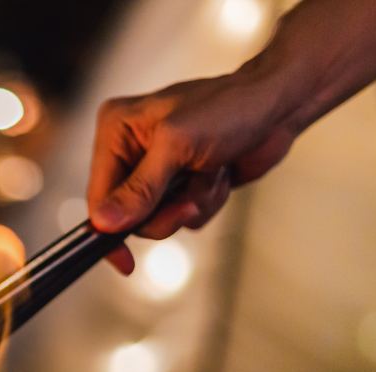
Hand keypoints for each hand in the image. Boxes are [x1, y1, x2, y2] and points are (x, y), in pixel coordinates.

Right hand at [88, 73, 296, 273]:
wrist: (278, 106)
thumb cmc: (230, 107)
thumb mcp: (177, 146)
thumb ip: (139, 188)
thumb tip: (104, 222)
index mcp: (116, 130)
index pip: (97, 195)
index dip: (108, 230)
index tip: (123, 260)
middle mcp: (130, 150)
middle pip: (127, 215)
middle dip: (164, 213)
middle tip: (190, 201)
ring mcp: (156, 169)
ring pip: (158, 219)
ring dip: (191, 204)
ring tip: (212, 173)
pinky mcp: (181, 184)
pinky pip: (183, 217)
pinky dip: (206, 202)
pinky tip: (219, 174)